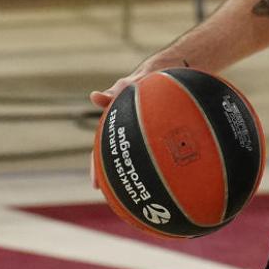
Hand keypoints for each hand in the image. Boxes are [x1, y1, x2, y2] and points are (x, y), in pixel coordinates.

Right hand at [90, 59, 179, 188]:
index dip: (97, 168)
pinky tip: (173, 181)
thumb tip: (94, 97)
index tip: (95, 186)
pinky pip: (162, 153)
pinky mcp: (165, 134)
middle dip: (115, 178)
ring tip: (141, 196)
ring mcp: (147, 134)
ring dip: (138, 175)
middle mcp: (131, 132)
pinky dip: (163, 166)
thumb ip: (116, 92)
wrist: (174, 71)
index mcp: (118, 124)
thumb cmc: (149, 77)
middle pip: (118, 158)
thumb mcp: (133, 84)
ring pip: (140, 159)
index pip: (102, 149)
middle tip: (114, 197)